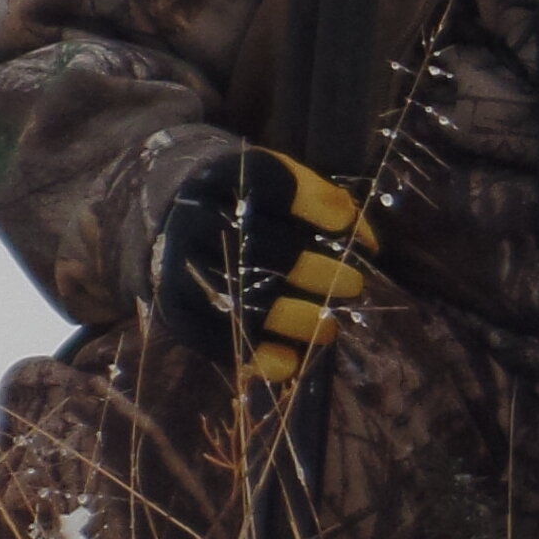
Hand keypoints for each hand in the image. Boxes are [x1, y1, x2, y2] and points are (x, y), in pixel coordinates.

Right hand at [150, 148, 371, 386]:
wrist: (179, 223)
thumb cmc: (253, 206)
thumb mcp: (285, 186)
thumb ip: (326, 204)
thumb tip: (365, 243)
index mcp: (223, 176)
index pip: (270, 182)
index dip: (315, 205)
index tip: (349, 229)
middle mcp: (194, 218)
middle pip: (255, 248)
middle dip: (312, 272)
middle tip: (352, 286)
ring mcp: (177, 264)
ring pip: (234, 296)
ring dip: (289, 319)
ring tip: (328, 328)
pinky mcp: (172, 305)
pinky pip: (207, 335)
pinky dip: (252, 353)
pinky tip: (288, 362)